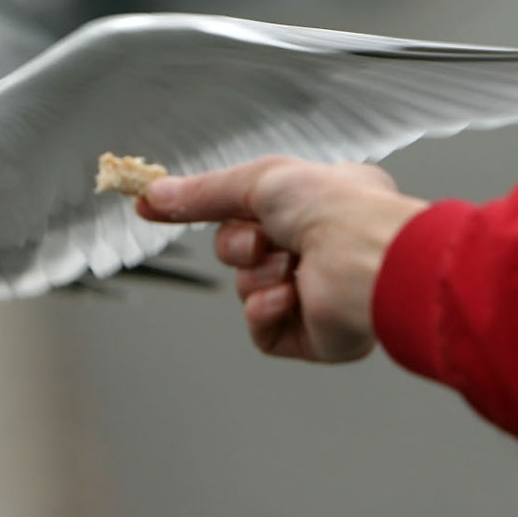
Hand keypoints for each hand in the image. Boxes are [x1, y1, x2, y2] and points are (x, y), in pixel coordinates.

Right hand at [137, 157, 427, 362]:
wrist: (366, 257)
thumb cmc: (336, 208)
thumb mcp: (256, 181)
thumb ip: (199, 193)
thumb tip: (151, 195)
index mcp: (319, 203)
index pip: (248, 208)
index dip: (208, 207)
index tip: (157, 206)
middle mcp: (321, 247)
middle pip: (240, 249)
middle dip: (238, 245)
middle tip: (261, 239)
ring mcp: (318, 293)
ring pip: (248, 289)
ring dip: (257, 277)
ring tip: (289, 266)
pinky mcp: (314, 335)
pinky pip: (262, 330)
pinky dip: (265, 312)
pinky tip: (288, 296)